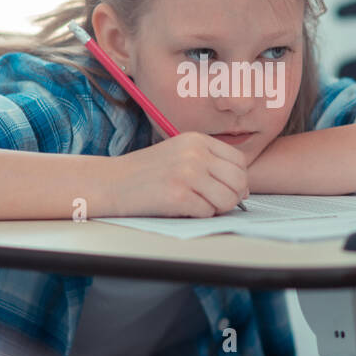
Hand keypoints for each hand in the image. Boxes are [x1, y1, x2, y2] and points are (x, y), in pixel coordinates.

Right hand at [106, 132, 248, 216]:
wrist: (111, 182)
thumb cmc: (146, 172)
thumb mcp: (179, 154)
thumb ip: (210, 163)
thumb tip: (243, 189)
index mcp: (197, 140)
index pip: (240, 161)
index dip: (239, 180)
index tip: (226, 189)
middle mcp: (195, 153)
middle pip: (239, 181)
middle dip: (233, 197)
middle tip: (217, 203)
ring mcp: (187, 174)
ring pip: (227, 199)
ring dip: (218, 209)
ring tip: (200, 206)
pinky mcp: (178, 195)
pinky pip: (207, 212)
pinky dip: (199, 215)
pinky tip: (183, 208)